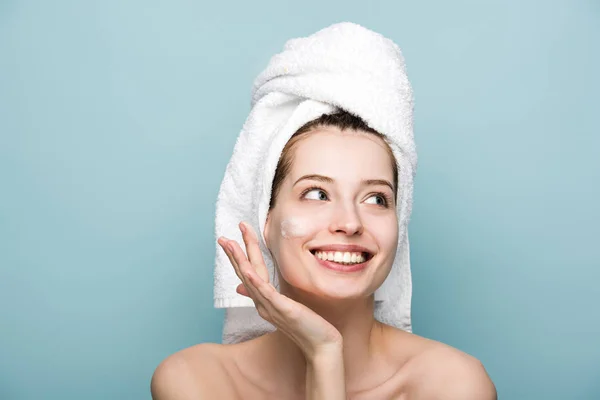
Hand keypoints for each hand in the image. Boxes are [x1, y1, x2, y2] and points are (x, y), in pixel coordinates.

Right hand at [217, 221, 342, 359]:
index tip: (231, 239)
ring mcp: (270, 307)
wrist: (320, 346)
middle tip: (222, 237)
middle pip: (245, 274)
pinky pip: (267, 294)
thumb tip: (243, 286)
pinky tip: (248, 271)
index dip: (238, 257)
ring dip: (240, 261)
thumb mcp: (282, 306)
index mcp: (263, 300)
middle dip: (234, 254)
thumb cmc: (305, 325)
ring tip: (231, 244)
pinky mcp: (283, 310)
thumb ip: (264, 295)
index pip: (248, 274)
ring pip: (251, 279)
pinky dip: (255, 282)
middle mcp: (262, 303)